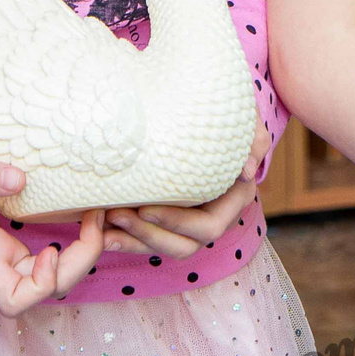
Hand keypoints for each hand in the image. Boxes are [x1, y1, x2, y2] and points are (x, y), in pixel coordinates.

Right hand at [0, 144, 103, 315]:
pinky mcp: (0, 236)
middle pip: (43, 289)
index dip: (41, 285)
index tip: (51, 247)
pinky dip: (67, 241)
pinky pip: (40, 254)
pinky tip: (78, 213)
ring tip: (95, 217)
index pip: (14, 299)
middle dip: (80, 264)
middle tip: (97, 221)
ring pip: (45, 274)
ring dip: (78, 255)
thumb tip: (20, 180)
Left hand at [102, 120, 268, 259]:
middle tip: (117, 214)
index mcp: (234, 197)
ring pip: (166, 247)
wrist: (206, 107)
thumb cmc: (225, 112)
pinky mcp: (170, 217)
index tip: (145, 206)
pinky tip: (103, 233)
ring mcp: (191, 220)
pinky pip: (150, 239)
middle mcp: (215, 215)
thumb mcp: (244, 119)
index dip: (178, 222)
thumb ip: (252, 138)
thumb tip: (247, 171)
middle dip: (149, 234)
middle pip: (186, 245)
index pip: (210, 225)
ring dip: (134, 241)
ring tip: (104, 227)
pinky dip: (126, 239)